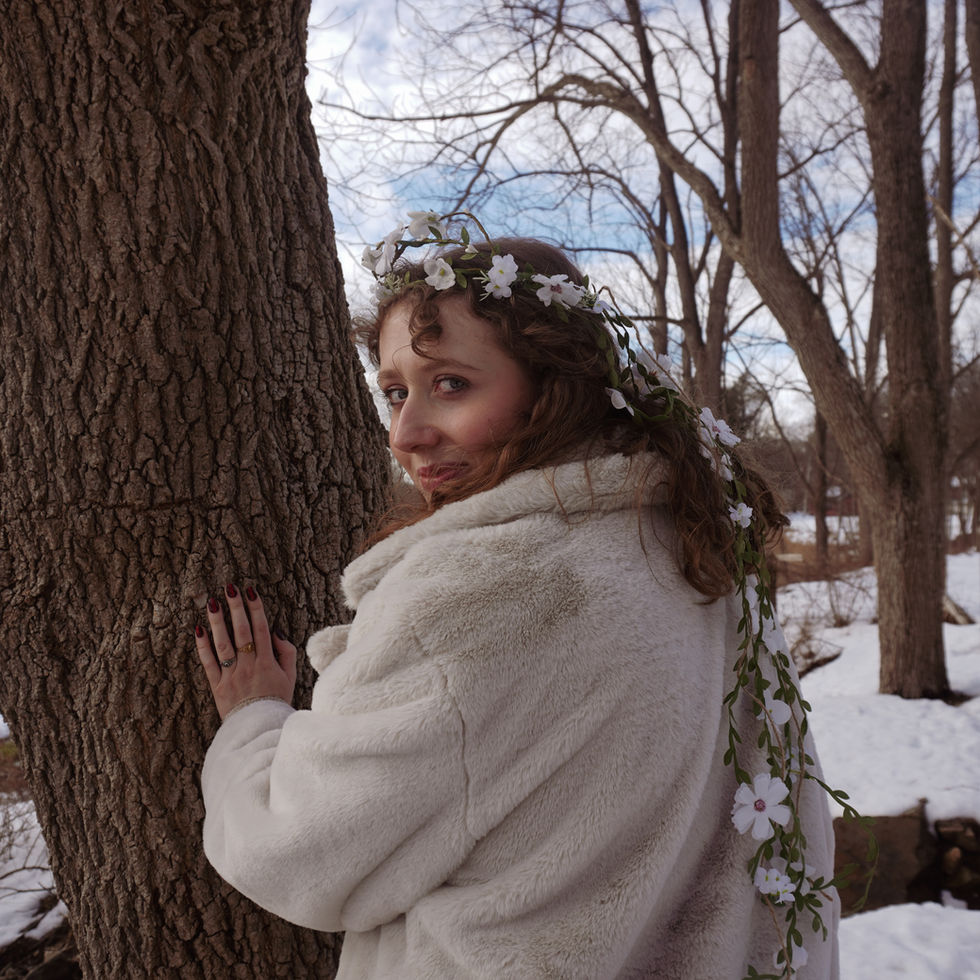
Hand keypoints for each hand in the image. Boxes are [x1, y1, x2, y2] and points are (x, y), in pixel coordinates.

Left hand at [196, 584, 296, 720]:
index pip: (261, 629)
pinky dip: (202, 647)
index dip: (256, 609)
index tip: (250, 591)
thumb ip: (286, 653)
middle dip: (236, 608)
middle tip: (230, 588)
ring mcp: (232, 676)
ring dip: (217, 622)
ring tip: (212, 602)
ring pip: (223, 644)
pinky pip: (208, 664)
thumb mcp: (291, 677)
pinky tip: (198, 629)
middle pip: (242, 632)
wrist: (260, 730)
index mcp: (267, 662)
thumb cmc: (276, 701)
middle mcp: (248, 666)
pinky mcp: (218, 686)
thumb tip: (276, 632)